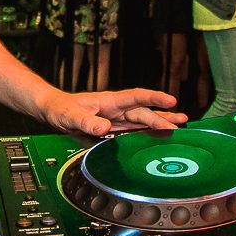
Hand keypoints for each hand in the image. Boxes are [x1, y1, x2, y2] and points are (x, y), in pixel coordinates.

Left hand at [34, 87, 185, 136]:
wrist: (54, 112)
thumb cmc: (61, 110)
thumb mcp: (70, 116)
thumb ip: (86, 122)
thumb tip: (104, 128)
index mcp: (110, 101)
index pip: (135, 97)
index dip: (153, 98)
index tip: (171, 100)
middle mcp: (117, 110)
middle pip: (143, 112)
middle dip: (162, 117)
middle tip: (181, 123)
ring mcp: (117, 120)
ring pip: (142, 121)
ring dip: (160, 123)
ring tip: (180, 125)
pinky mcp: (114, 130)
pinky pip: (134, 132)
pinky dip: (148, 134)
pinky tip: (159, 137)